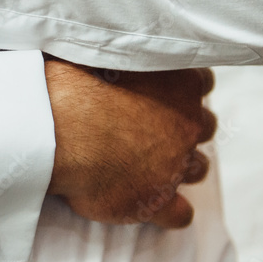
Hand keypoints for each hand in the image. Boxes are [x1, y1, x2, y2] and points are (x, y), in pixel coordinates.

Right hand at [44, 57, 216, 228]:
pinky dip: (172, 212)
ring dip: (181, 167)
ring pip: (198, 169)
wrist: (60, 129)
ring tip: (152, 167)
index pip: (200, 82)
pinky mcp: (157, 200)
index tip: (161, 92)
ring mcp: (175, 165)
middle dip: (184, 129)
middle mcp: (187, 123)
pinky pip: (180, 214)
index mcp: (180, 83)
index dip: (180, 90)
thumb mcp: (101, 52)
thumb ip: (121, 54)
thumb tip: (110, 47)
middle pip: (203, 126)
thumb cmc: (74, 84)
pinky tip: (156, 208)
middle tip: (152, 129)